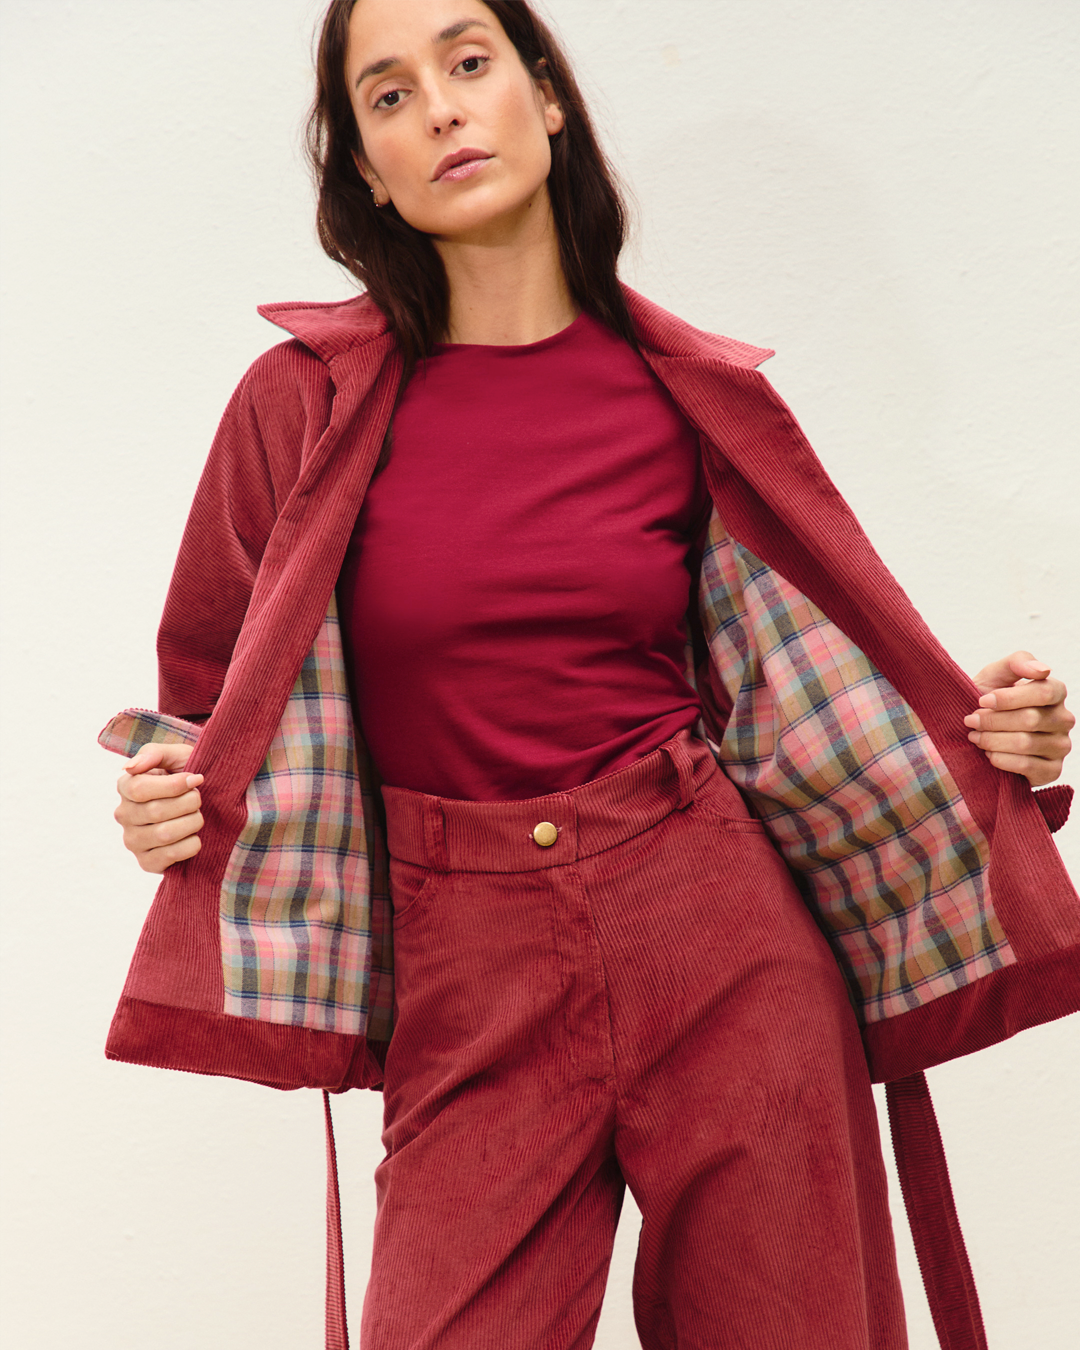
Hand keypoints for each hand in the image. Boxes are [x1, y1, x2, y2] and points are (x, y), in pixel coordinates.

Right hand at [115, 742, 204, 872]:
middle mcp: (124, 815)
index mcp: (126, 786)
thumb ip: (153, 753)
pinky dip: (191, 845)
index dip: (173, 785)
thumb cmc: (188, 775)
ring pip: (164, 834)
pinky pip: (169, 856)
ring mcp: (133, 841)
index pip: (139, 788)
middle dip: (188, 803)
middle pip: (155, 811)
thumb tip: (130, 767)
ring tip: (197, 816)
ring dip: (192, 822)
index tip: (196, 779)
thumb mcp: (176, 755)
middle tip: (199, 799)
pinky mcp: (146, 862)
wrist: (210, 801)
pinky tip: (195, 836)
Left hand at [964, 651, 1073, 786]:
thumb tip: (1043, 670)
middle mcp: (1063, 719)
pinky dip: (1002, 760)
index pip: (1043, 692)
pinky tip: (988, 754)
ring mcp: (1061, 746)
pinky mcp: (1052, 770)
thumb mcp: (996, 674)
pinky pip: (1029, 767)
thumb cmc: (988, 700)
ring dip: (993, 740)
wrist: (977, 731)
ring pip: (1027, 743)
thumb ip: (1018, 662)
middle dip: (994, 720)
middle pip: (1031, 719)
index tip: (981, 700)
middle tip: (971, 721)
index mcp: (1055, 692)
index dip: (1009, 698)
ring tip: (975, 737)